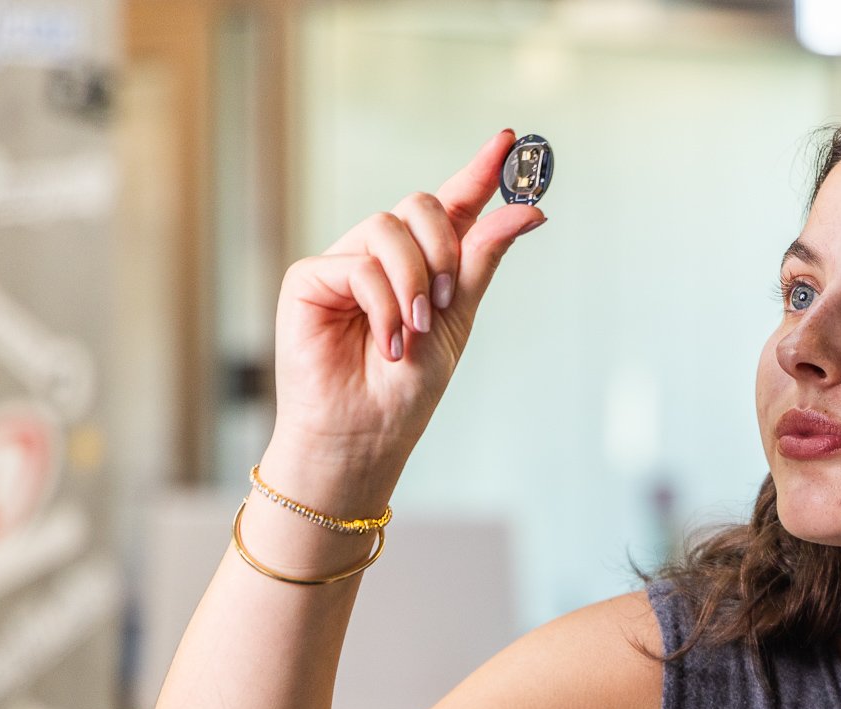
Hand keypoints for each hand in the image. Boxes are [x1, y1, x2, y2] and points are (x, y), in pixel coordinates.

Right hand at [270, 129, 547, 487]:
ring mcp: (346, 263)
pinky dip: (383, 305)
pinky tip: (388, 342)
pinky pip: (358, 263)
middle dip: (443, 248)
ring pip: (388, 227)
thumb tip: (529, 210)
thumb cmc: (405, 391)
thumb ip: (482, 260)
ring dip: (413, 281)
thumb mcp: (458, 321)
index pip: (455, 206)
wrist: (363, 436)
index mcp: (427, 265)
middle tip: (445, 302)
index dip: (481, 171)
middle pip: (422, 204)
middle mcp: (386, 256)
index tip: (513, 140)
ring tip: (415, 332)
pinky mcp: (311, 279)